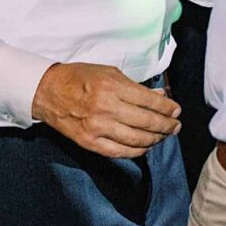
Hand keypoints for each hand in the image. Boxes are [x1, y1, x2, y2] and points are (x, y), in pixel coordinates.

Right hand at [30, 62, 180, 157]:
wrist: (48, 92)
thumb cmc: (81, 78)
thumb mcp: (111, 73)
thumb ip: (136, 87)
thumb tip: (160, 98)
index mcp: (112, 87)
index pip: (149, 102)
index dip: (167, 108)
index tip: (176, 111)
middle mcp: (106, 109)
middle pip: (147, 122)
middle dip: (166, 126)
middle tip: (176, 126)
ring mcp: (97, 128)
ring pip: (136, 140)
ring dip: (155, 139)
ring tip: (164, 136)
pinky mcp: (89, 143)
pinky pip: (119, 152)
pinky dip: (136, 151)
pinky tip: (145, 146)